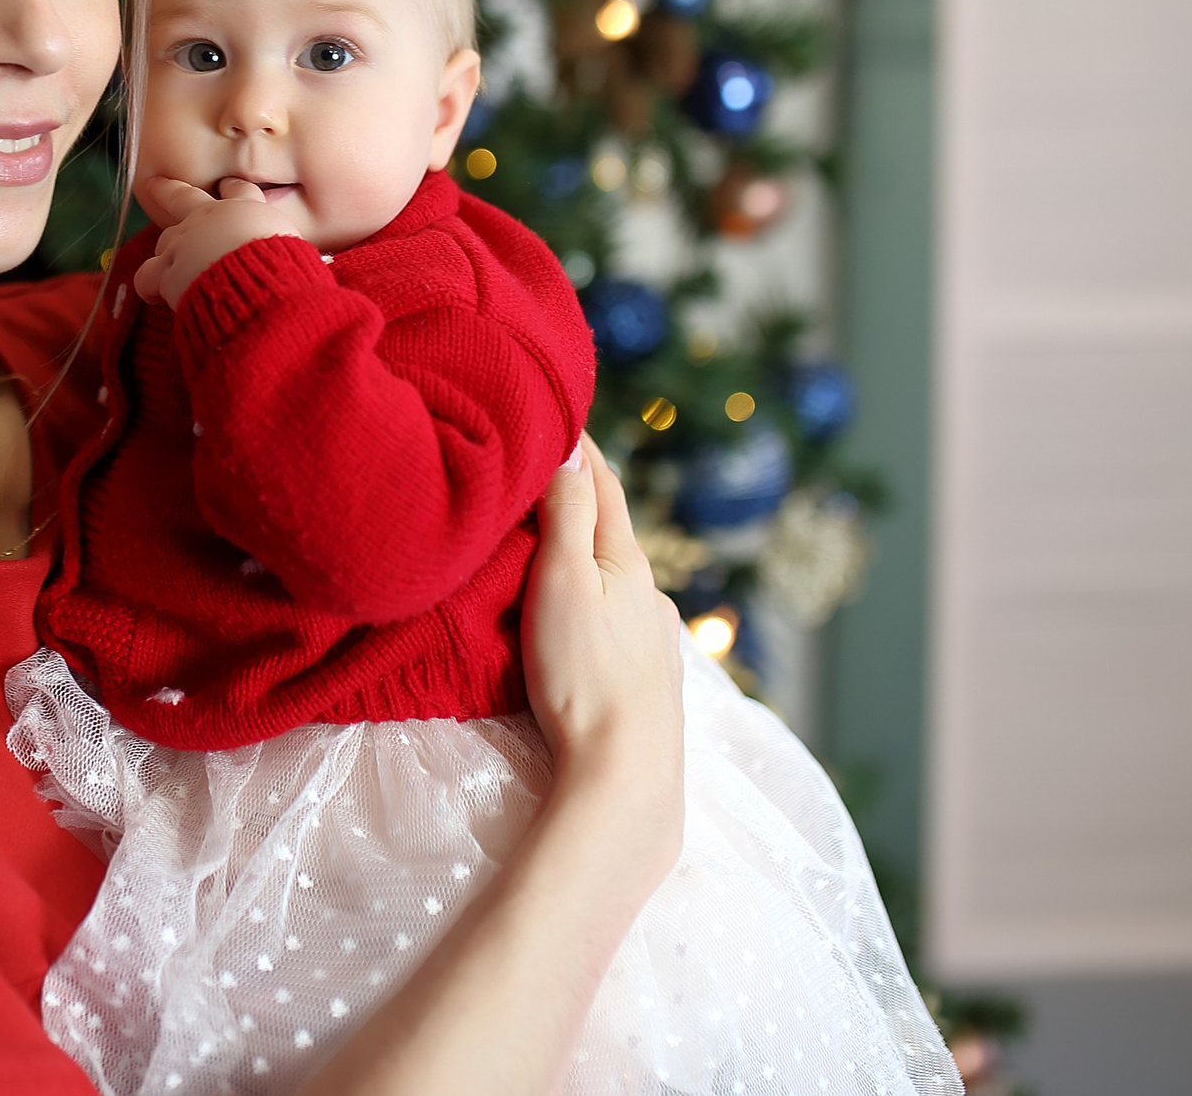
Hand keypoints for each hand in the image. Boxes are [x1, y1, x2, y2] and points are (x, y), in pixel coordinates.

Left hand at [131, 176, 300, 309]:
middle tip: (156, 184)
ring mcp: (183, 241)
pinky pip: (147, 276)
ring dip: (167, 251)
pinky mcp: (167, 270)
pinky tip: (156, 295)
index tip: (225, 186)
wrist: (257, 283)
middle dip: (170, 191)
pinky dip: (150, 286)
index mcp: (246, 209)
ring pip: (164, 239)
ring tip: (168, 265)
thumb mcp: (296, 247)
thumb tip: (305, 262)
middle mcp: (209, 218)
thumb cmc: (285, 266)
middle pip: (184, 197)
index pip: (238, 190)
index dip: (230, 189)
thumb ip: (287, 247)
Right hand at [523, 436, 685, 881]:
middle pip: (611, 530)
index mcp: (629, 562)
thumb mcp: (563, 581)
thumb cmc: (584, 675)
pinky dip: (595, 598)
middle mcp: (651, 594)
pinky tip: (582, 615)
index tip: (551, 415)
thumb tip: (570, 445)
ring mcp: (654, 640)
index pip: (603, 484)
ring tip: (548, 546)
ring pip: (616, 579)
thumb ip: (567, 513)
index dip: (578, 446)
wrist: (624, 775)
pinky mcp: (647, 681)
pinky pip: (617, 619)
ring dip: (586, 554)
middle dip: (578, 499)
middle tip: (537, 472)